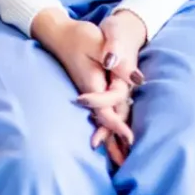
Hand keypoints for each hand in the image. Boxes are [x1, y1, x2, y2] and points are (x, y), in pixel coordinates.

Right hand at [87, 9, 147, 164]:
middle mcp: (90, 91)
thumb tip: (136, 78)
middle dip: (114, 140)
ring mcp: (89, 91)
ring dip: (110, 136)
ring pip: (102, 117)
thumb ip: (117, 61)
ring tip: (120, 156)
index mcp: (93, 83)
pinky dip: (106, 123)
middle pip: (104, 120)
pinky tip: (108, 134)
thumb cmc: (80, 36)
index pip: (106, 110)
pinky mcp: (90, 88)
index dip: (117, 126)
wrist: (59, 34)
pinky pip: (100, 109)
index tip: (130, 139)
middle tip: (126, 160)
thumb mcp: (99, 43)